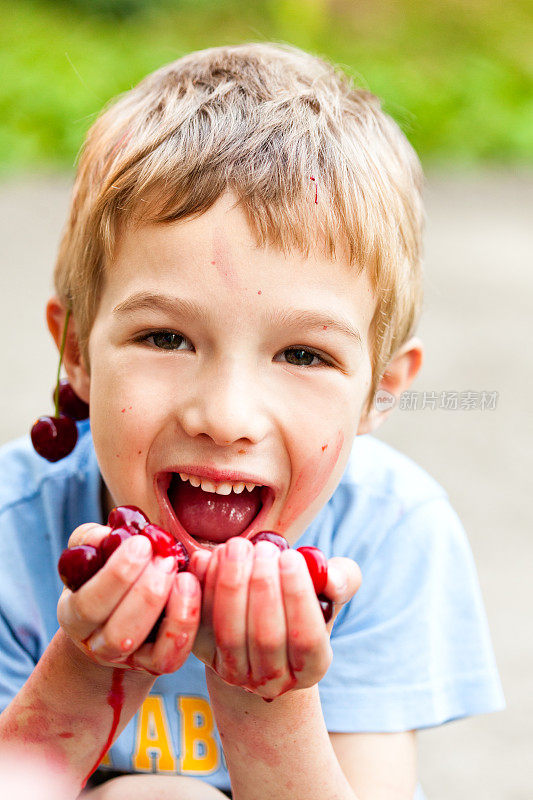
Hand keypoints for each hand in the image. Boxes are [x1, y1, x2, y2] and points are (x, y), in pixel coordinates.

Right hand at [57, 523, 200, 675]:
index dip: (116, 575)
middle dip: (147, 594)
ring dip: (171, 609)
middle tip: (166, 559)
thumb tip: (106, 535)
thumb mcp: (94, 553)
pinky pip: (174, 656)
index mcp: (75, 615)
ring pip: (150, 652)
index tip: (142, 543)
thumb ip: (93, 539)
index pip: (89, 605)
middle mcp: (99, 645)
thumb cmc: (108, 571)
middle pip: (119, 633)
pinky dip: (187, 624)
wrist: (122, 611)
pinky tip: (192, 589)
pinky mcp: (158, 664)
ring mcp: (131, 659)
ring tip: (183, 575)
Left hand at [189, 538, 360, 699]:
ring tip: (238, 546)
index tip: (291, 557)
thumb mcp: (327, 592)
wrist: (259, 624)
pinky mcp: (202, 655)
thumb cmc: (300, 603)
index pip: (306, 639)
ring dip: (231, 584)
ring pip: (229, 633)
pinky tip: (206, 558)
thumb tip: (331, 578)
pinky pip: (198, 624)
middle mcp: (273, 680)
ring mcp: (234, 672)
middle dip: (263, 586)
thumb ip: (340, 581)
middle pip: (265, 638)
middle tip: (263, 547)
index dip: (297, 597)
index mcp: (311, 667)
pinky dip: (201, 590)